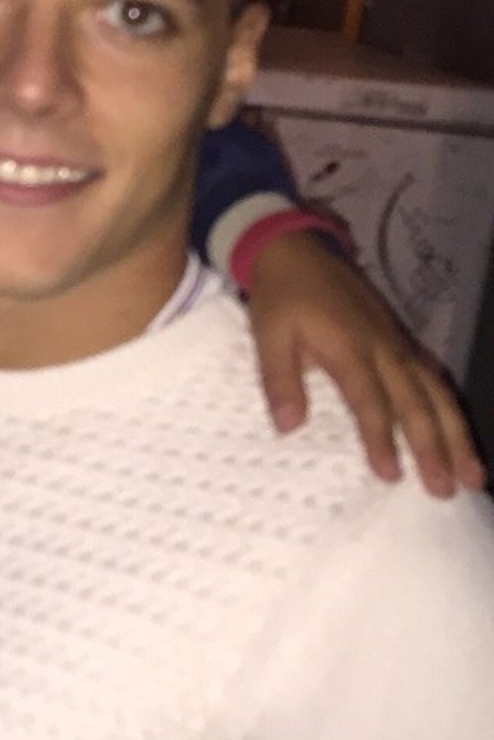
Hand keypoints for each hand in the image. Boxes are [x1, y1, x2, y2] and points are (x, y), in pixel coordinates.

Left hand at [245, 230, 483, 497]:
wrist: (297, 250)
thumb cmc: (281, 296)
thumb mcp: (267, 336)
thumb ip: (279, 380)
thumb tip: (289, 427)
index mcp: (350, 348)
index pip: (371, 402)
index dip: (381, 439)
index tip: (391, 475)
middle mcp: (385, 347)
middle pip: (417, 403)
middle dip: (435, 448)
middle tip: (447, 489)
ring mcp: (399, 342)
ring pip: (437, 392)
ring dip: (457, 434)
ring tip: (473, 475)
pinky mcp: (402, 339)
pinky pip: (435, 376)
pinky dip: (450, 406)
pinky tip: (460, 433)